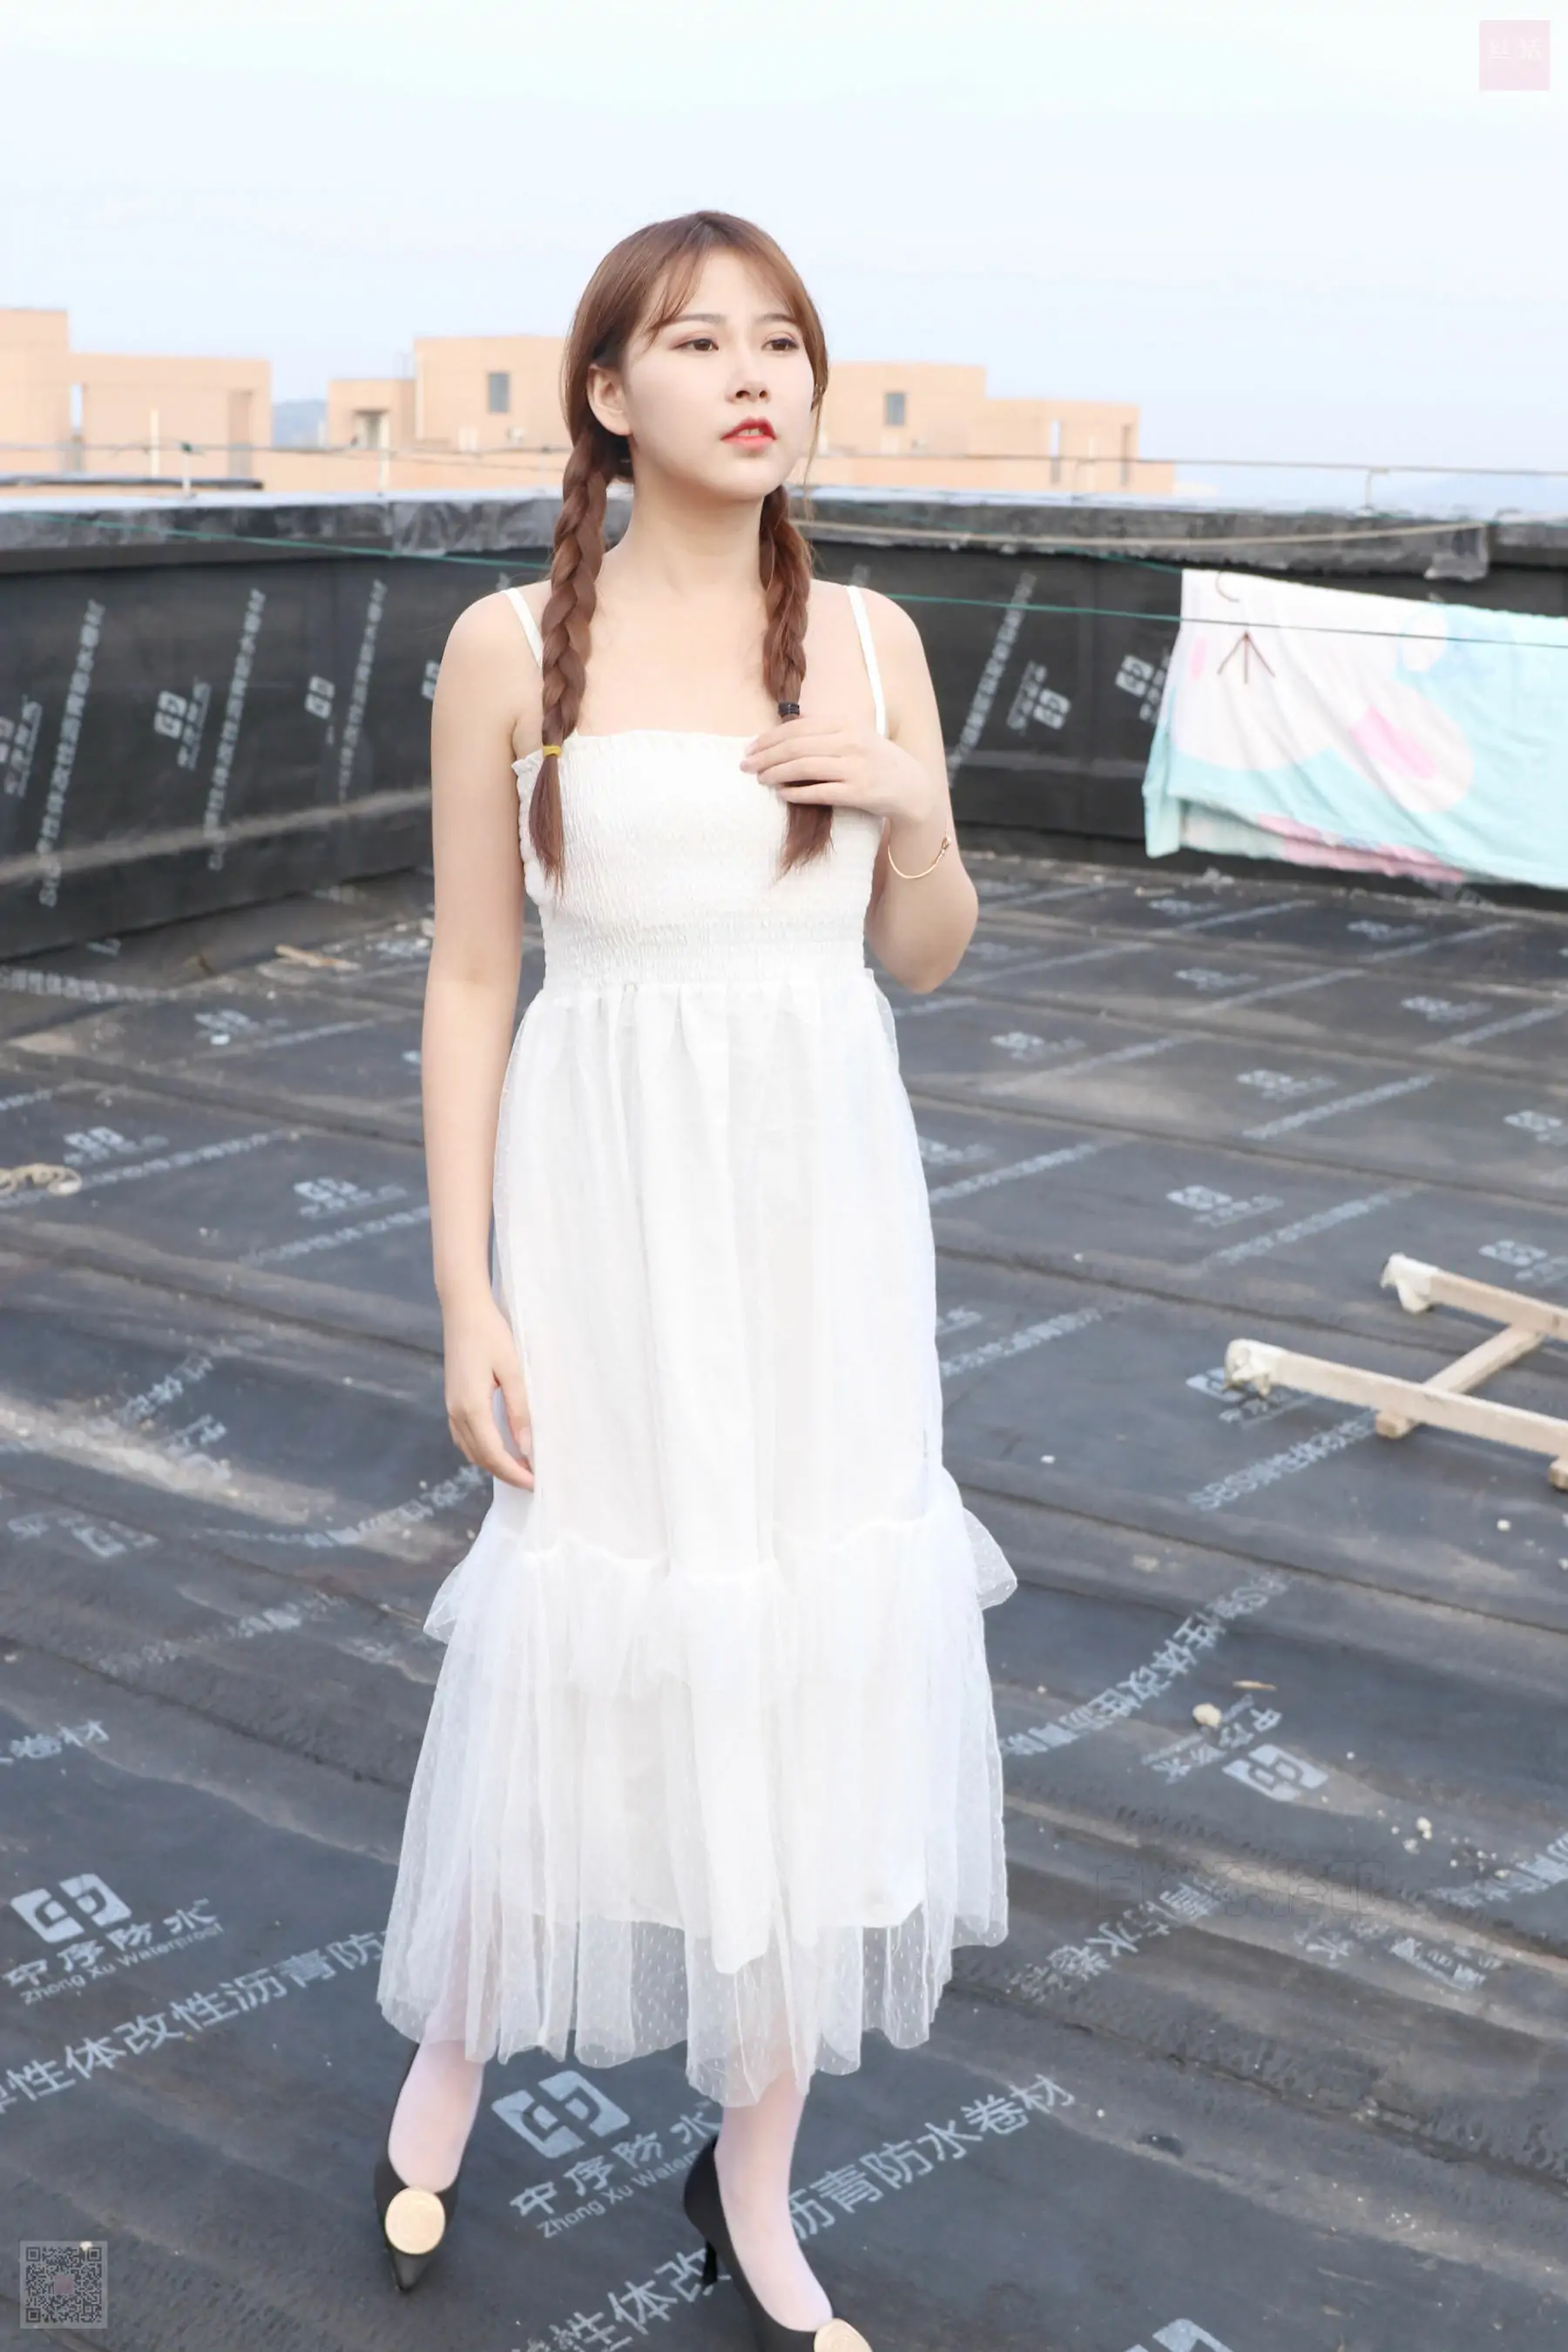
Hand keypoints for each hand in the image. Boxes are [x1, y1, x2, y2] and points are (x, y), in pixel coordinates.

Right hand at [442, 1292, 533, 1489]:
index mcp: (471, 1408)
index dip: (514, 1473)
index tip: (535, 1483)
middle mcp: (457, 1413)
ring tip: (520, 1468)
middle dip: (506, 1473)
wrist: (463, 1310)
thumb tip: (526, 1448)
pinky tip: (499, 1447)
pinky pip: (464, 1436)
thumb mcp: (513, 1371)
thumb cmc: (492, 1334)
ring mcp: (451, 1407)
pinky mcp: (452, 1400)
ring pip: (470, 1449)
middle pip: (481, 1457)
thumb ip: (519, 1411)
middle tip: (533, 1480)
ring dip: (493, 1463)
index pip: (494, 1454)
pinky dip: (482, 1450)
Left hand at [739, 717, 938, 828]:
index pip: (797, 728)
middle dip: (765, 756)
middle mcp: (850, 742)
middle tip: (746, 766)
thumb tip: (787, 728)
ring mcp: (855, 768)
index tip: (751, 748)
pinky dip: (796, 793)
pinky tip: (782, 794)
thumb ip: (825, 731)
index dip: (769, 738)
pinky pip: (818, 792)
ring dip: (775, 774)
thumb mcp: (855, 736)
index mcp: (846, 724)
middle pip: (795, 747)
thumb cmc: (877, 761)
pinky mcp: (857, 792)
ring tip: (761, 779)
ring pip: (803, 768)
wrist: (911, 787)